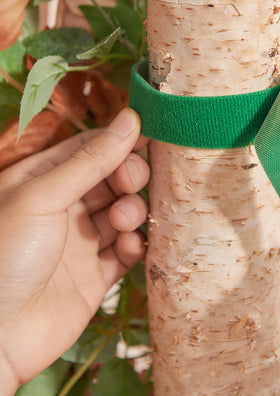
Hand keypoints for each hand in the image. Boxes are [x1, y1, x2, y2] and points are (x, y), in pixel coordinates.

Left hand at [0, 108, 148, 395]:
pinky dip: (134, 245)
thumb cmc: (5, 257)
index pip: (89, 149)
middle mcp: (63, 208)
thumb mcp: (44, 197)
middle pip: (111, 179)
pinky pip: (125, 252)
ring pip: (122, 212)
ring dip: (131, 211)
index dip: (119, 142)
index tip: (149, 136)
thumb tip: (129, 119)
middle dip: (128, 176)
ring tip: (122, 221)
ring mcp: (80, 243)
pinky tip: (129, 247)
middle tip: (130, 182)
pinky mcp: (94, 276)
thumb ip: (90, 160)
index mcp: (42, 181)